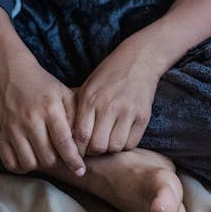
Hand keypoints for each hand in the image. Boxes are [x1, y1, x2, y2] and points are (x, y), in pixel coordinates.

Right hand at [0, 51, 83, 176]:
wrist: (10, 73)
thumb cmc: (41, 84)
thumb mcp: (63, 92)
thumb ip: (74, 115)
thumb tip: (81, 140)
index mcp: (50, 109)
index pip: (64, 141)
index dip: (73, 159)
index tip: (80, 170)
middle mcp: (31, 121)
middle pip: (47, 157)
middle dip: (57, 161)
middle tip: (60, 155)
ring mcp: (13, 129)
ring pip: (29, 163)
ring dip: (39, 164)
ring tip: (44, 155)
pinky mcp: (0, 135)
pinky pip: (10, 163)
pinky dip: (20, 166)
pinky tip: (28, 157)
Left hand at [73, 38, 162, 155]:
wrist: (139, 59)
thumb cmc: (109, 74)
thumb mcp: (88, 87)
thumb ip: (78, 111)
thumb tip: (67, 138)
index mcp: (91, 99)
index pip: (80, 136)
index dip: (77, 150)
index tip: (77, 151)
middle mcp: (109, 106)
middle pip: (97, 146)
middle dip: (93, 152)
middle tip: (92, 147)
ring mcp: (128, 111)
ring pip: (115, 147)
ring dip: (109, 149)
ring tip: (107, 140)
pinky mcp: (143, 116)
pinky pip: (131, 143)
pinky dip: (124, 145)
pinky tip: (120, 135)